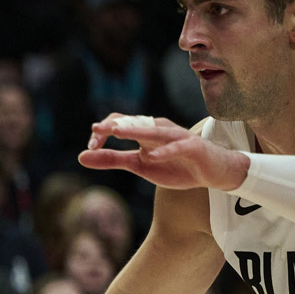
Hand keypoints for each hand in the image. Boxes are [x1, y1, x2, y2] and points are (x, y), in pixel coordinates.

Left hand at [78, 114, 250, 190]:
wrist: (213, 172)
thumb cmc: (175, 165)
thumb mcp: (138, 165)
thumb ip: (111, 159)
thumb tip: (80, 156)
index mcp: (145, 131)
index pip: (120, 122)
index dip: (104, 131)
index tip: (90, 147)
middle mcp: (160, 129)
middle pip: (135, 122)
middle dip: (114, 127)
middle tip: (95, 130)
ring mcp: (177, 137)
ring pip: (154, 131)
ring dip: (135, 130)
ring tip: (118, 132)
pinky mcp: (193, 148)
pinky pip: (177, 147)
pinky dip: (164, 151)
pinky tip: (150, 156)